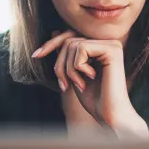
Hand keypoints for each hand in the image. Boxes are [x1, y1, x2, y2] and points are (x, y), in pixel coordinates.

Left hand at [32, 30, 148, 138]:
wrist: (109, 116)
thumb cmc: (94, 100)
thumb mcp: (74, 73)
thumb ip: (68, 54)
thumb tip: (55, 32)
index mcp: (100, 47)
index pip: (70, 36)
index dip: (51, 44)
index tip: (35, 56)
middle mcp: (108, 43)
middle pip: (69, 39)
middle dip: (59, 63)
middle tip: (64, 84)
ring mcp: (112, 44)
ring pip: (73, 44)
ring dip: (68, 68)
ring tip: (78, 84)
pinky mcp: (113, 49)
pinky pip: (82, 48)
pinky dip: (78, 66)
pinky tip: (90, 78)